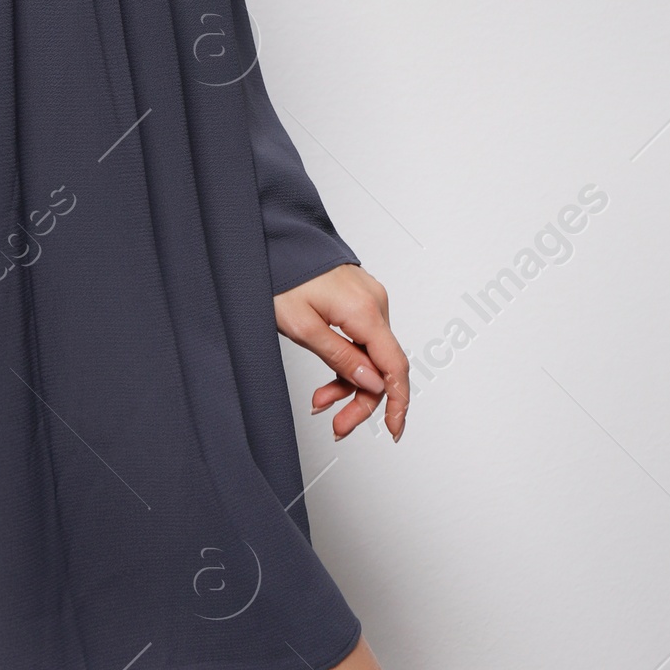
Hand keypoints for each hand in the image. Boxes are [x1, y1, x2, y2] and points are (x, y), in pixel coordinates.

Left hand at [273, 265, 409, 442]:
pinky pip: (361, 338)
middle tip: (338, 425)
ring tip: (321, 402)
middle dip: (360, 399)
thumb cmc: (280, 276)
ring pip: (369, 354)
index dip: (398, 403)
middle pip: (381, 365)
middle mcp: (375, 303)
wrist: (272, 240)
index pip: (395, 366)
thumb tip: (374, 384)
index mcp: (365, 311)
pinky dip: (347, 361)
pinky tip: (328, 381)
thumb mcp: (302, 327)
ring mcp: (368, 299)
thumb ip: (341, 358)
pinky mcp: (359, 298)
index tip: (394, 430)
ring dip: (348, 383)